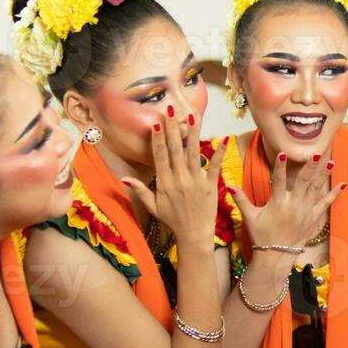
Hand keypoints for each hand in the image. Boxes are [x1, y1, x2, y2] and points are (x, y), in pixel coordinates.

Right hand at [121, 108, 214, 253]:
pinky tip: (224, 138)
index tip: (156, 124)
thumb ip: (140, 190)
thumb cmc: (173, 220)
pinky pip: (215, 166)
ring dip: (193, 134)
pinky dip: (219, 153)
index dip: (158, 140)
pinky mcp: (211, 185)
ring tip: (192, 117)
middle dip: (173, 129)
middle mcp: (180, 179)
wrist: (193, 235)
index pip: (160, 157)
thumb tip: (123, 178)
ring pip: (193, 153)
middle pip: (176, 150)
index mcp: (165, 183)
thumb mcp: (153, 206)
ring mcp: (196, 181)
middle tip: (171, 111)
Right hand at [226, 152, 344, 254]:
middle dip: (309, 167)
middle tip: (315, 153)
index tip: (284, 153)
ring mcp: (305, 212)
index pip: (278, 180)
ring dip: (323, 175)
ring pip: (316, 190)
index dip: (281, 167)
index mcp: (277, 203)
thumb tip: (229, 186)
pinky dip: (334, 194)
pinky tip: (343, 184)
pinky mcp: (313, 219)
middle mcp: (293, 206)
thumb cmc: (261, 236)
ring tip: (331, 162)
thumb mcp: (250, 217)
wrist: (276, 257)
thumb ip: (241, 200)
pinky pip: (325, 204)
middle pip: (302, 182)